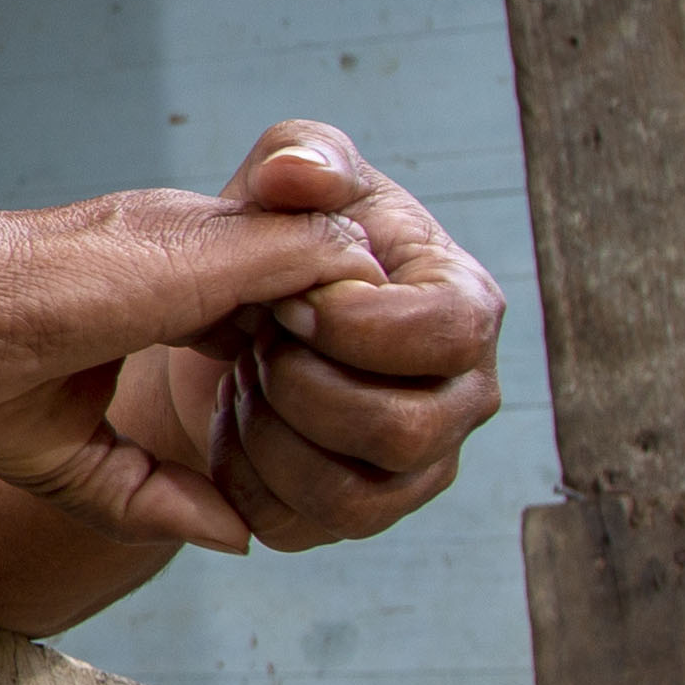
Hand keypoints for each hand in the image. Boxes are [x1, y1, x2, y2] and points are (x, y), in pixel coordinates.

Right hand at [0, 163, 385, 552]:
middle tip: (368, 427)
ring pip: (343, 262)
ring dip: (363, 338)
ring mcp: (201, 239)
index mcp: (148, 282)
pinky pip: (336, 264)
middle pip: (314, 281)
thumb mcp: (73, 455)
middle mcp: (183, 244)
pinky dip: (355, 322)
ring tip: (373, 408)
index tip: (295, 435)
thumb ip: (153, 492)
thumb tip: (239, 537)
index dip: (292, 370)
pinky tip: (349, 382)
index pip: (258, 314)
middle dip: (349, 351)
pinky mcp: (213, 249)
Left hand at [104, 124, 503, 548]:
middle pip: (404, 430)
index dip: (353, 322)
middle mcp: (462, 394)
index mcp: (463, 304)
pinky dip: (246, 485)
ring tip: (240, 382)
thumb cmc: (271, 235)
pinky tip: (228, 431)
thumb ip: (300, 155)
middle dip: (300, 387)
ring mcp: (419, 462)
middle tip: (251, 342)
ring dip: (270, 439)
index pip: (447, 332)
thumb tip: (299, 175)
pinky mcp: (363, 507)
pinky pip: (306, 529)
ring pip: (356, 496)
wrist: (221, 320)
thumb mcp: (280, 174)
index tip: (282, 301)